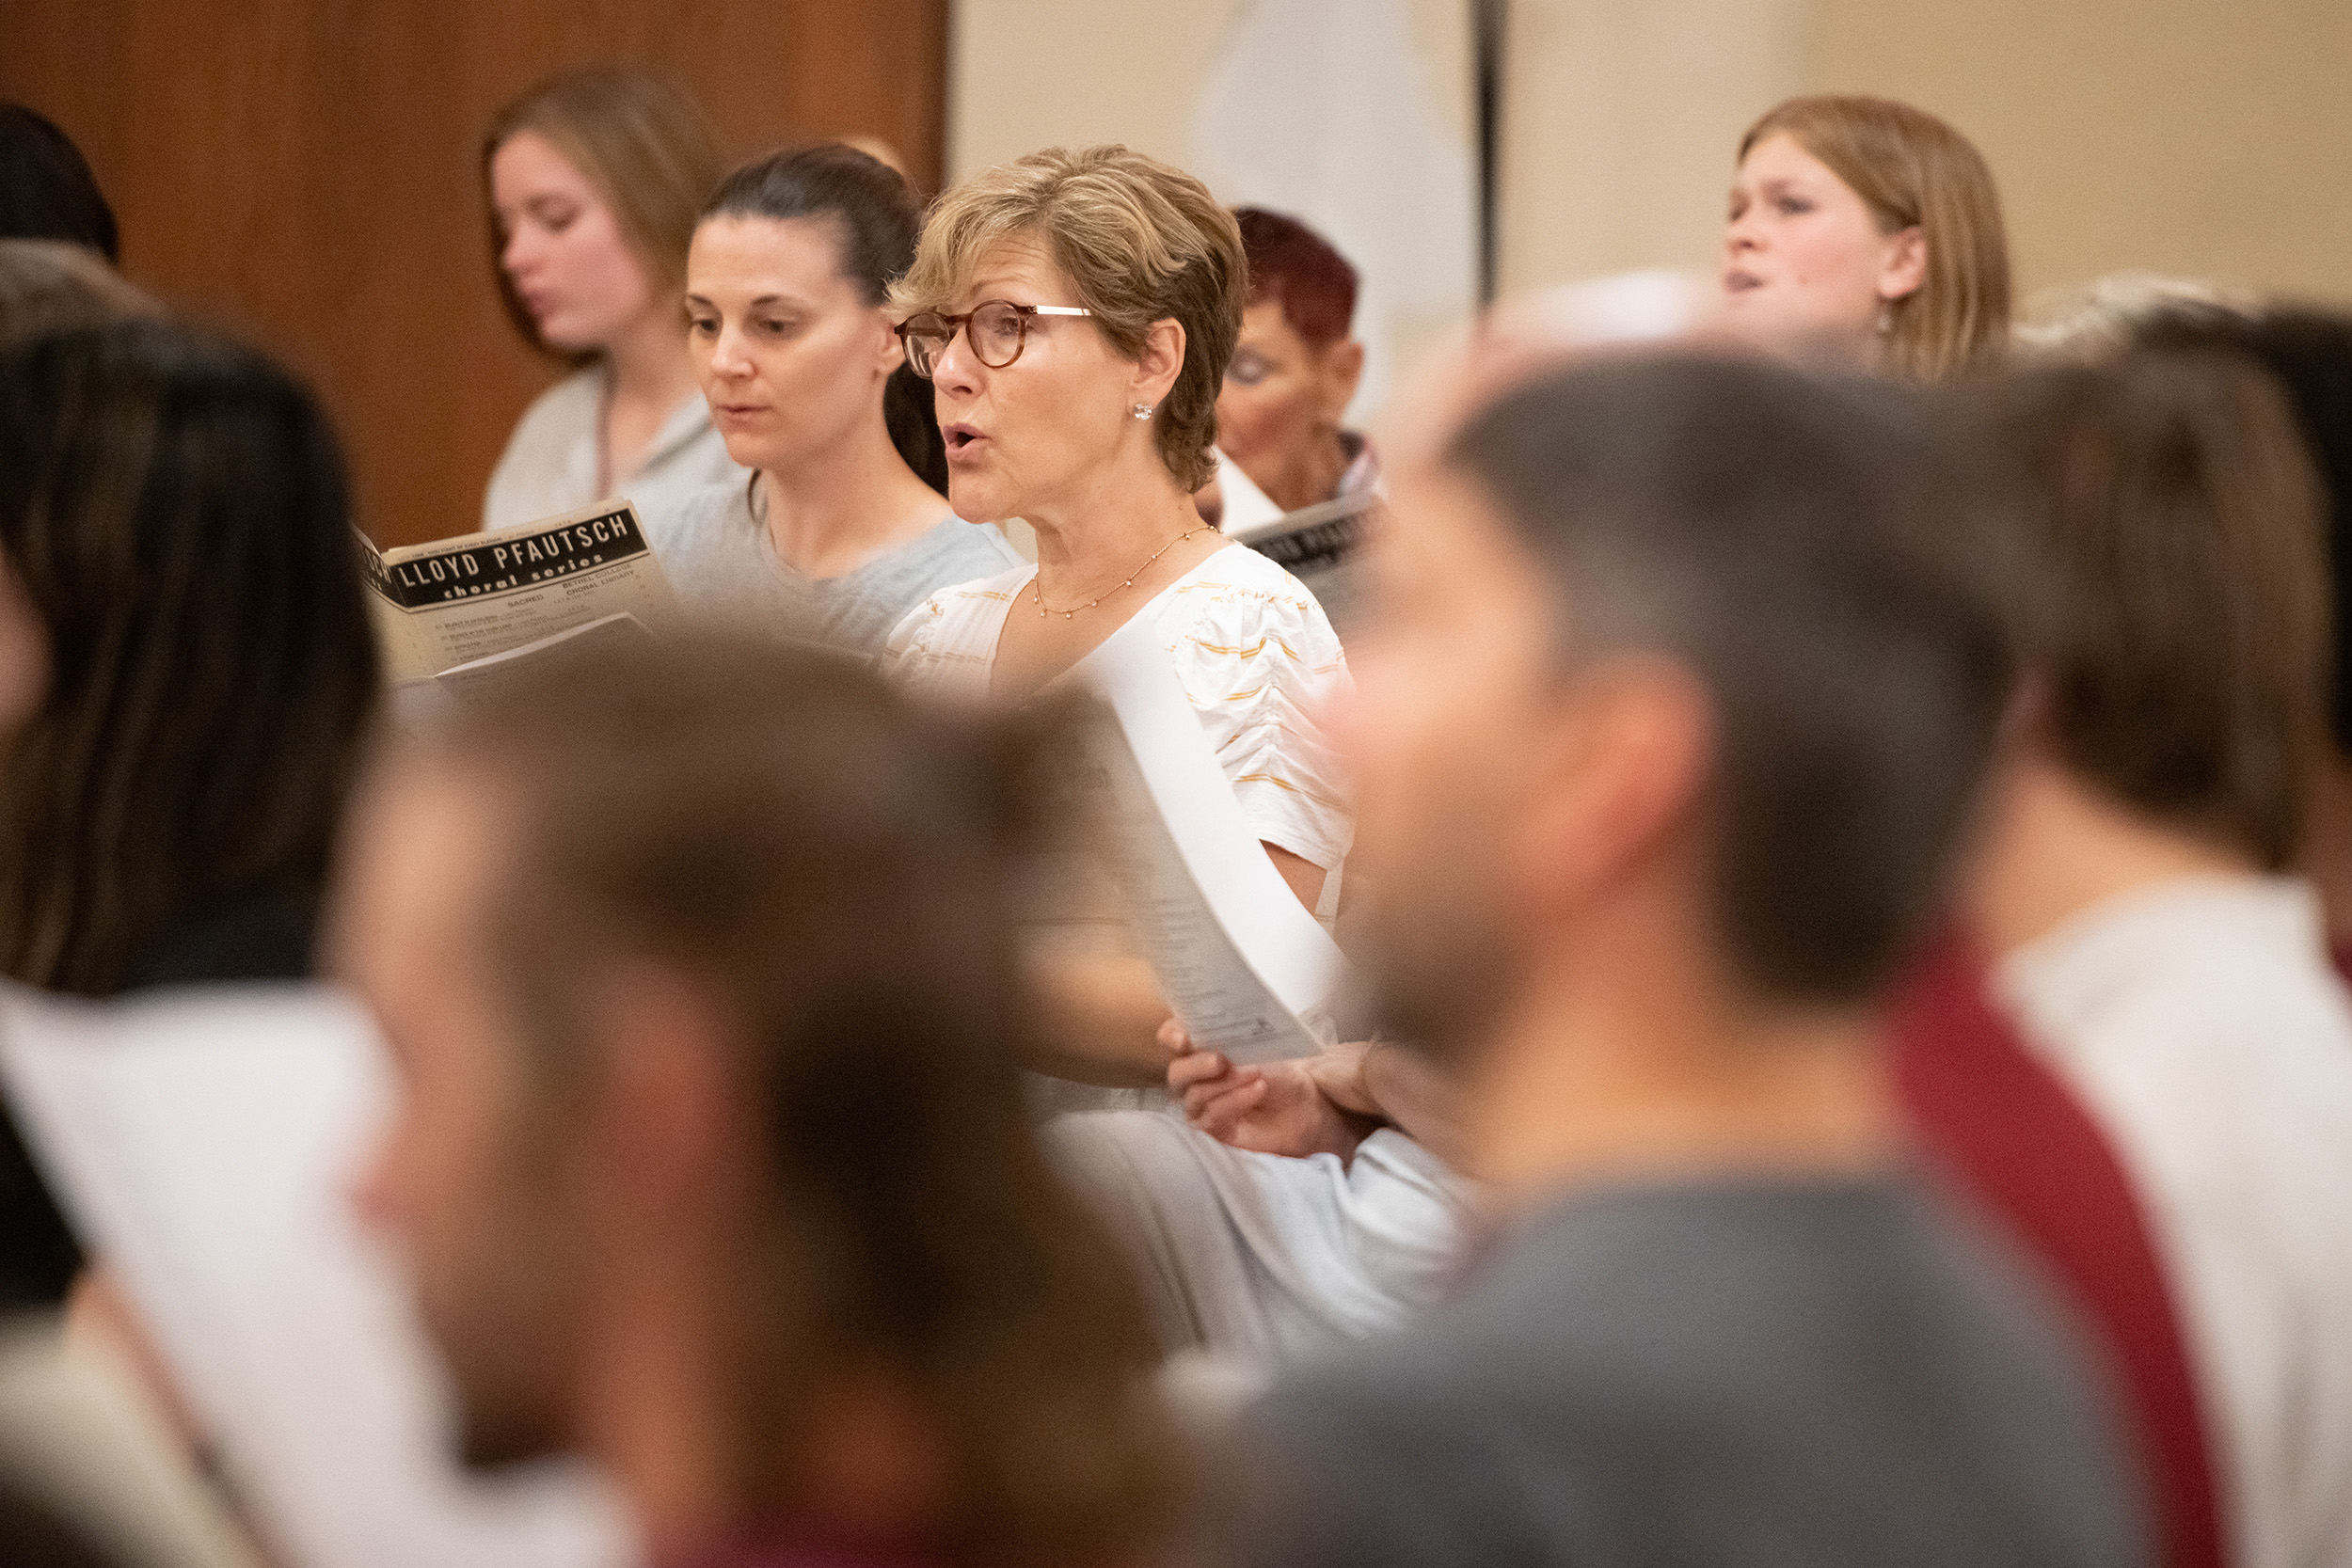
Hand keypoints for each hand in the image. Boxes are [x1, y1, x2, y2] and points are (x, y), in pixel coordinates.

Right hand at [1162, 1019, 1375, 1159]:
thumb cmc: (1281, 1070)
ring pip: (1194, 1096)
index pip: (1171, 1039)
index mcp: (1200, 1048)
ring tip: (1254, 1073)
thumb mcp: (1261, 1045)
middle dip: (1196, 1065)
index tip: (1183, 1037)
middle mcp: (1195, 1078)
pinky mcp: (1216, 1130)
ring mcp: (1202, 1105)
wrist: (1307, 1103)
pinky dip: (1233, 1101)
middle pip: (1176, 1073)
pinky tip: (1256, 1090)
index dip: (1171, 1035)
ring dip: (1224, 1083)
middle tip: (1219, 1059)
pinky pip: (1211, 1117)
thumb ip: (1236, 1037)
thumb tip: (1220, 1030)